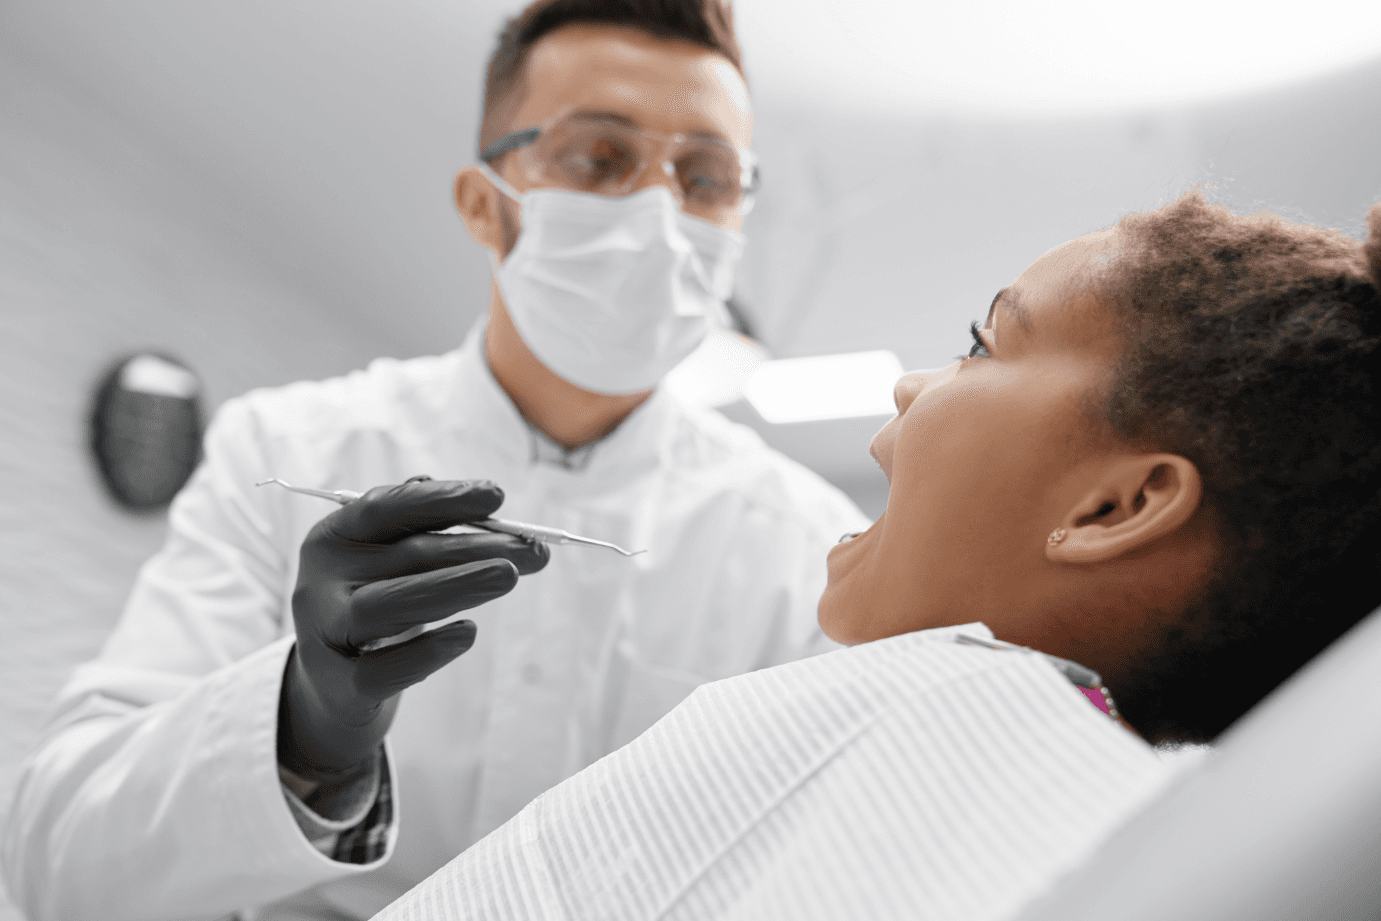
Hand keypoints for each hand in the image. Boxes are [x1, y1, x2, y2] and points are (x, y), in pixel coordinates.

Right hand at [278, 477, 547, 783]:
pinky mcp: (340, 686)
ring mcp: (326, 634)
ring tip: (509, 576)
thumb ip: (425, 529)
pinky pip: (384, 669)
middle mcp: (321, 581)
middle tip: (533, 549)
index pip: (385, 507)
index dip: (442, 499)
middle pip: (403, 556)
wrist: (329, 686)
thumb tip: (489, 506)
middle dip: (475, 548)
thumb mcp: (386, 560)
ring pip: (391, 604)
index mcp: (334, 537)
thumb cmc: (374, 603)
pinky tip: (467, 633)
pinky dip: (428, 651)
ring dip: (457, 586)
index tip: (497, 496)